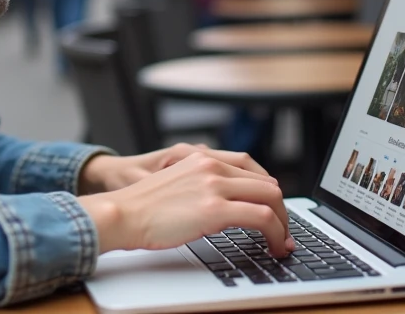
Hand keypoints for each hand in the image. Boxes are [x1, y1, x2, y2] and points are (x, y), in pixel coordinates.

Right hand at [77, 152, 294, 256]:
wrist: (121, 213)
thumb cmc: (143, 207)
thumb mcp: (177, 184)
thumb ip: (202, 186)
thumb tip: (226, 206)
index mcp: (202, 159)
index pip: (251, 169)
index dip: (267, 192)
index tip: (272, 210)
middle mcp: (211, 166)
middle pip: (266, 183)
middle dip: (280, 210)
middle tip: (282, 231)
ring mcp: (214, 185)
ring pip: (270, 198)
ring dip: (282, 223)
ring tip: (280, 242)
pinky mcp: (215, 209)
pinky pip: (262, 217)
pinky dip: (276, 233)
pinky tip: (273, 246)